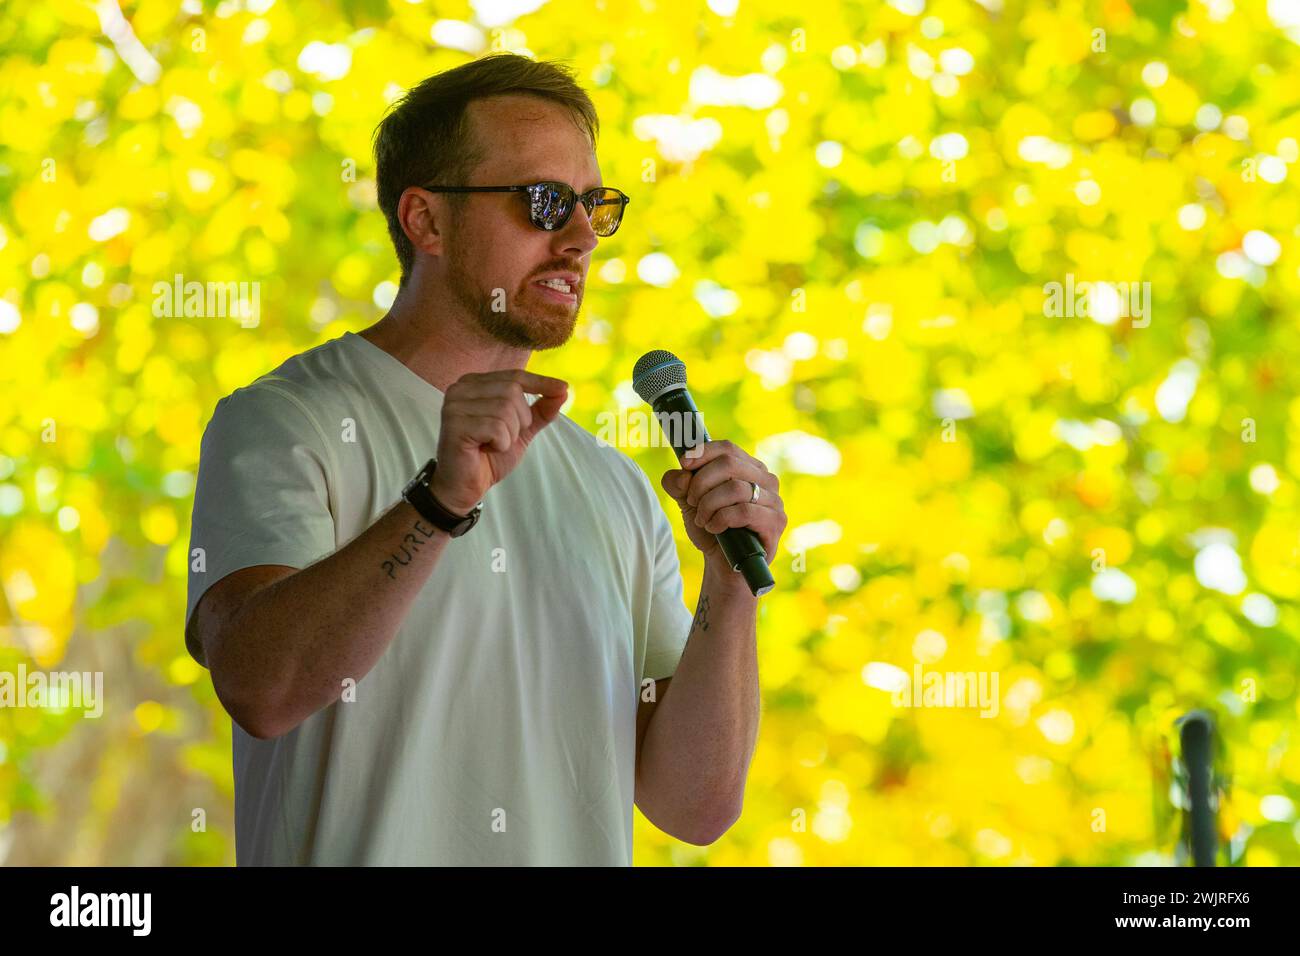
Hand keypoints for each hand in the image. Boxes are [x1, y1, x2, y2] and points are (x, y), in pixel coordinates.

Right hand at [429, 369, 567, 514]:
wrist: (466, 486)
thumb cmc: (489, 456)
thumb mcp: (521, 429)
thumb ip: (540, 410)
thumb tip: (563, 390)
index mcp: (475, 383)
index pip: (515, 376)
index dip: (541, 382)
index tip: (563, 388)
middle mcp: (461, 388)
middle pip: (512, 391)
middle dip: (520, 420)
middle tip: (504, 437)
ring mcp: (454, 405)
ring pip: (505, 409)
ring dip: (509, 434)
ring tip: (492, 444)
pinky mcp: (454, 424)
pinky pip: (496, 427)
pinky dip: (500, 443)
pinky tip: (485, 449)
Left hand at [660, 440, 786, 571]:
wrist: (724, 566)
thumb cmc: (711, 530)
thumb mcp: (688, 504)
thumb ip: (678, 485)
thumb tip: (681, 475)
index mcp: (749, 468)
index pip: (727, 448)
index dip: (703, 453)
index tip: (684, 464)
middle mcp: (766, 480)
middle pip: (728, 463)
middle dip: (701, 483)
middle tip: (691, 501)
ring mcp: (774, 500)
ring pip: (734, 488)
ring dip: (709, 505)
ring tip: (702, 519)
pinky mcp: (776, 521)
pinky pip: (744, 511)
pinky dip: (721, 519)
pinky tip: (714, 528)